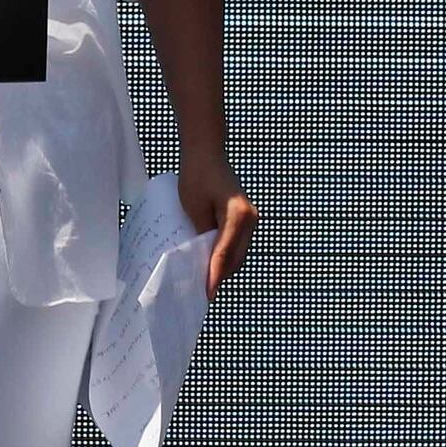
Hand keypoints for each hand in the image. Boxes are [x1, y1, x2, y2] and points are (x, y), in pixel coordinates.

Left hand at [178, 147, 254, 295]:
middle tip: (202, 294)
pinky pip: (237, 244)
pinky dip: (226, 256)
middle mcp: (250, 219)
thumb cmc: (196, 174)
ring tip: (205, 283)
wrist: (206, 152)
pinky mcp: (247, 219)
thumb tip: (203, 261)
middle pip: (235, 257)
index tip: (206, 294)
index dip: (214, 275)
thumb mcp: (193, 206)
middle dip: (220, 276)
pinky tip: (212, 264)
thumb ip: (201, 233)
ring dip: (224, 268)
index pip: (224, 252)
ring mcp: (251, 219)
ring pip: (238, 253)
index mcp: (238, 215)